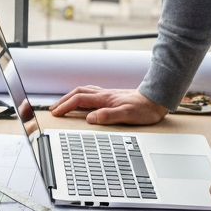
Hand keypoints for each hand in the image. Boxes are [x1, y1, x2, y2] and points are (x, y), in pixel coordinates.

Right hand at [48, 86, 169, 124]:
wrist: (157, 100)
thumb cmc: (144, 109)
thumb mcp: (127, 115)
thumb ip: (108, 116)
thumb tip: (90, 118)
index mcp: (104, 99)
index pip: (78, 100)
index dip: (65, 106)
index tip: (56, 113)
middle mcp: (104, 94)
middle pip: (77, 93)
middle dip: (63, 100)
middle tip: (54, 109)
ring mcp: (107, 94)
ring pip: (83, 91)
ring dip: (70, 97)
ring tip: (63, 104)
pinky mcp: (112, 96)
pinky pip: (91, 93)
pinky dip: (81, 96)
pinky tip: (83, 100)